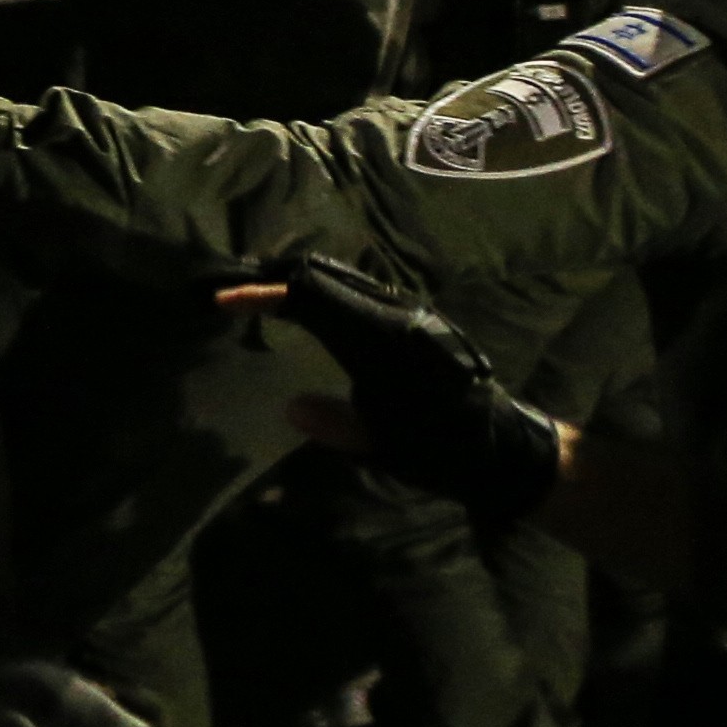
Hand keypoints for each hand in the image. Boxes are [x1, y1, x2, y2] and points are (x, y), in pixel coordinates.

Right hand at [264, 255, 561, 522]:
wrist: (502, 446)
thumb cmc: (442, 451)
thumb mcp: (383, 446)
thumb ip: (336, 424)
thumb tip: (292, 405)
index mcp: (380, 340)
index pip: (309, 299)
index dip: (263, 296)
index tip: (224, 303)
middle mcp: (396, 313)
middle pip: (324, 276)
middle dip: (277, 280)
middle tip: (238, 295)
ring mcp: (411, 311)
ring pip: (344, 277)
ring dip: (303, 283)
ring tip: (267, 298)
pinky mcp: (419, 318)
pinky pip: (362, 288)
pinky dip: (327, 290)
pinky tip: (314, 310)